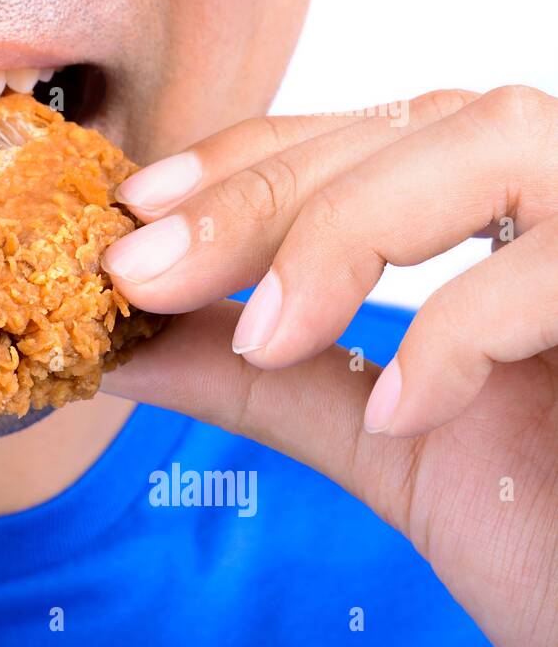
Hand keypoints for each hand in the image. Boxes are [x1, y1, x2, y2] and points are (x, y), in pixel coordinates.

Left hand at [100, 86, 557, 646]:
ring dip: (347, 228)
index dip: (246, 157)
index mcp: (508, 218)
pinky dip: (460, 329)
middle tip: (144, 272)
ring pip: (493, 137)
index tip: (136, 209)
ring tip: (268, 337)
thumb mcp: (383, 444)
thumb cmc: (548, 524)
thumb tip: (129, 348)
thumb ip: (265, 382)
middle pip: (411, 123)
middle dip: (259, 196)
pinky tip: (401, 409)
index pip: (367, 132)